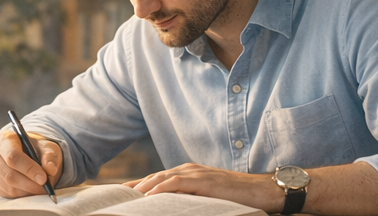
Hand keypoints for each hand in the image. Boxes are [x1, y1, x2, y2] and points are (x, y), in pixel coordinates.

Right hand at [0, 129, 62, 198]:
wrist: (24, 151)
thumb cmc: (35, 148)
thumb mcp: (46, 146)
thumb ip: (49, 156)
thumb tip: (50, 169)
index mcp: (4, 139)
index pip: (13, 156)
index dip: (28, 169)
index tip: (44, 178)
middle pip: (10, 175)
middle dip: (30, 184)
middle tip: (46, 188)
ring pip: (9, 187)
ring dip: (27, 191)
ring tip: (40, 188)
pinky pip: (6, 193)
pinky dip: (21, 194)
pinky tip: (30, 188)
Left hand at [122, 163, 283, 213]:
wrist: (262, 190)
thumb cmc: (237, 196)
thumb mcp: (208, 198)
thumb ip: (190, 199)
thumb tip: (171, 208)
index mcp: (188, 173)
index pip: (157, 178)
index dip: (138, 185)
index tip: (121, 194)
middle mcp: (188, 169)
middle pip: (154, 176)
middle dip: (134, 185)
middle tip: (115, 195)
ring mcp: (196, 173)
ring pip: (161, 178)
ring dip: (142, 186)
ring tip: (126, 196)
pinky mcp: (203, 180)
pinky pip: (176, 183)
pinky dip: (160, 188)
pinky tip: (148, 195)